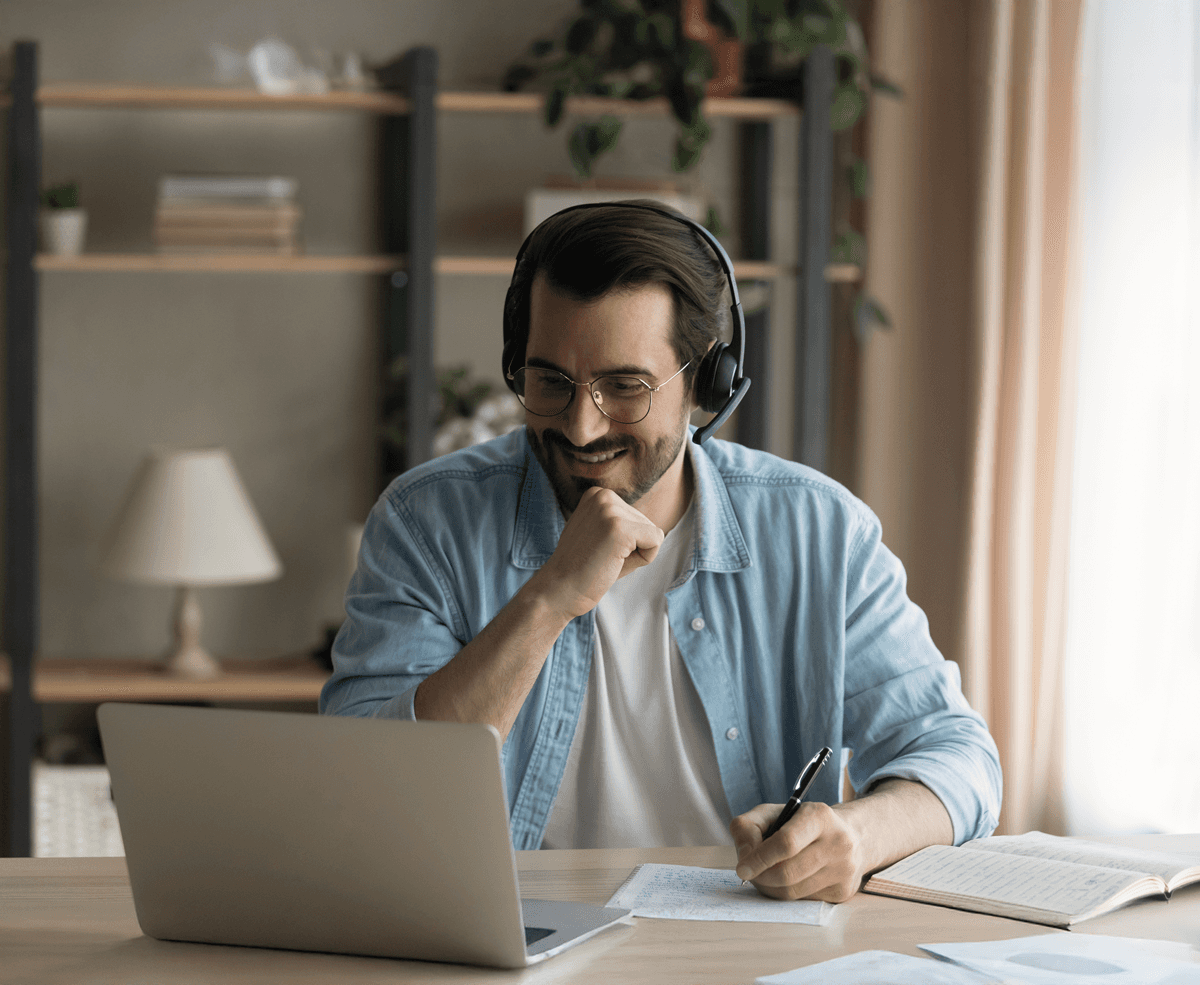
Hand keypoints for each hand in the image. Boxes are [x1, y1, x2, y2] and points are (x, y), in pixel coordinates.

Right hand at [530, 486, 663, 620]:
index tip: (599, 550)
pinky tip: (614, 562)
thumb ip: (621, 522)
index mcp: (598, 494)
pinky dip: (643, 559)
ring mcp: (610, 511)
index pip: (638, 518)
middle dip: (633, 548)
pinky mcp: (619, 528)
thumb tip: (655, 527)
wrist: (560, 590)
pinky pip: (656, 542)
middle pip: (647, 524)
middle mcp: (604, 496)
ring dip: (635, 555)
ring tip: (606, 560)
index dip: (627, 542)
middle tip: (602, 558)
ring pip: (653, 534)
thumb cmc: (583, 568)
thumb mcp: (600, 533)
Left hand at [730, 801, 868, 902]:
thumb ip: (749, 826)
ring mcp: (843, 869)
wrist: (851, 836)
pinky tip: (787, 881)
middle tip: (750, 874)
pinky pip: (803, 902)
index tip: (741, 868)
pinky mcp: (843, 891)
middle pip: (788, 873)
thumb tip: (744, 857)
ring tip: (765, 876)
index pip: (786, 843)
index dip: (760, 858)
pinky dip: (787, 894)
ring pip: (793, 892)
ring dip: (770, 888)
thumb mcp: (774, 813)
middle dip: (761, 877)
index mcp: (819, 816)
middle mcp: (837, 843)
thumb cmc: (802, 823)